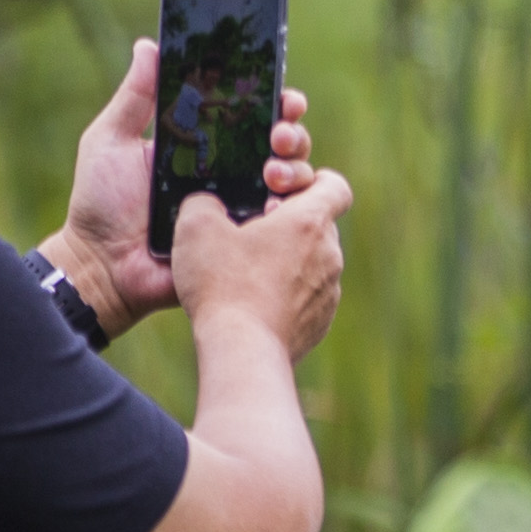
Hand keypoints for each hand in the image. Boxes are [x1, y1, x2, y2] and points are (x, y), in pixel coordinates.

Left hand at [38, 39, 318, 337]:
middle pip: (280, 144)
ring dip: (293, 167)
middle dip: (292, 131)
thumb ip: (135, 96)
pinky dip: (289, 210)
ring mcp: (238, 208)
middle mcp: (228, 172)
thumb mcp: (111, 140)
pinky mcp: (243, 243)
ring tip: (273, 171)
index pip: (248, 114)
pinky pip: (280, 224)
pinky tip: (277, 202)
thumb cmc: (101, 203)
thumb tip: (150, 45)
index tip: (281, 91)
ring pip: (290, 180)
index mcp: (201, 143)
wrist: (103, 267)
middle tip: (281, 133)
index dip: (272, 100)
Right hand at [170, 169, 353, 362]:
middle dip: (289, 223)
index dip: (314, 180)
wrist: (243, 351)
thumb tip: (207, 205)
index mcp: (309, 222)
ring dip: (287, 261)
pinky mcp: (319, 324)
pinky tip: (252, 304)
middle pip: (319, 226)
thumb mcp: (196, 228)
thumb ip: (203, 202)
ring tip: (246, 271)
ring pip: (313, 264)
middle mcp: (329, 256)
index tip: (287, 188)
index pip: (334, 186)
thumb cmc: (222, 285)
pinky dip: (286, 295)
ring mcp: (328, 293)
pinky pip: (307, 299)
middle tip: (252, 229)